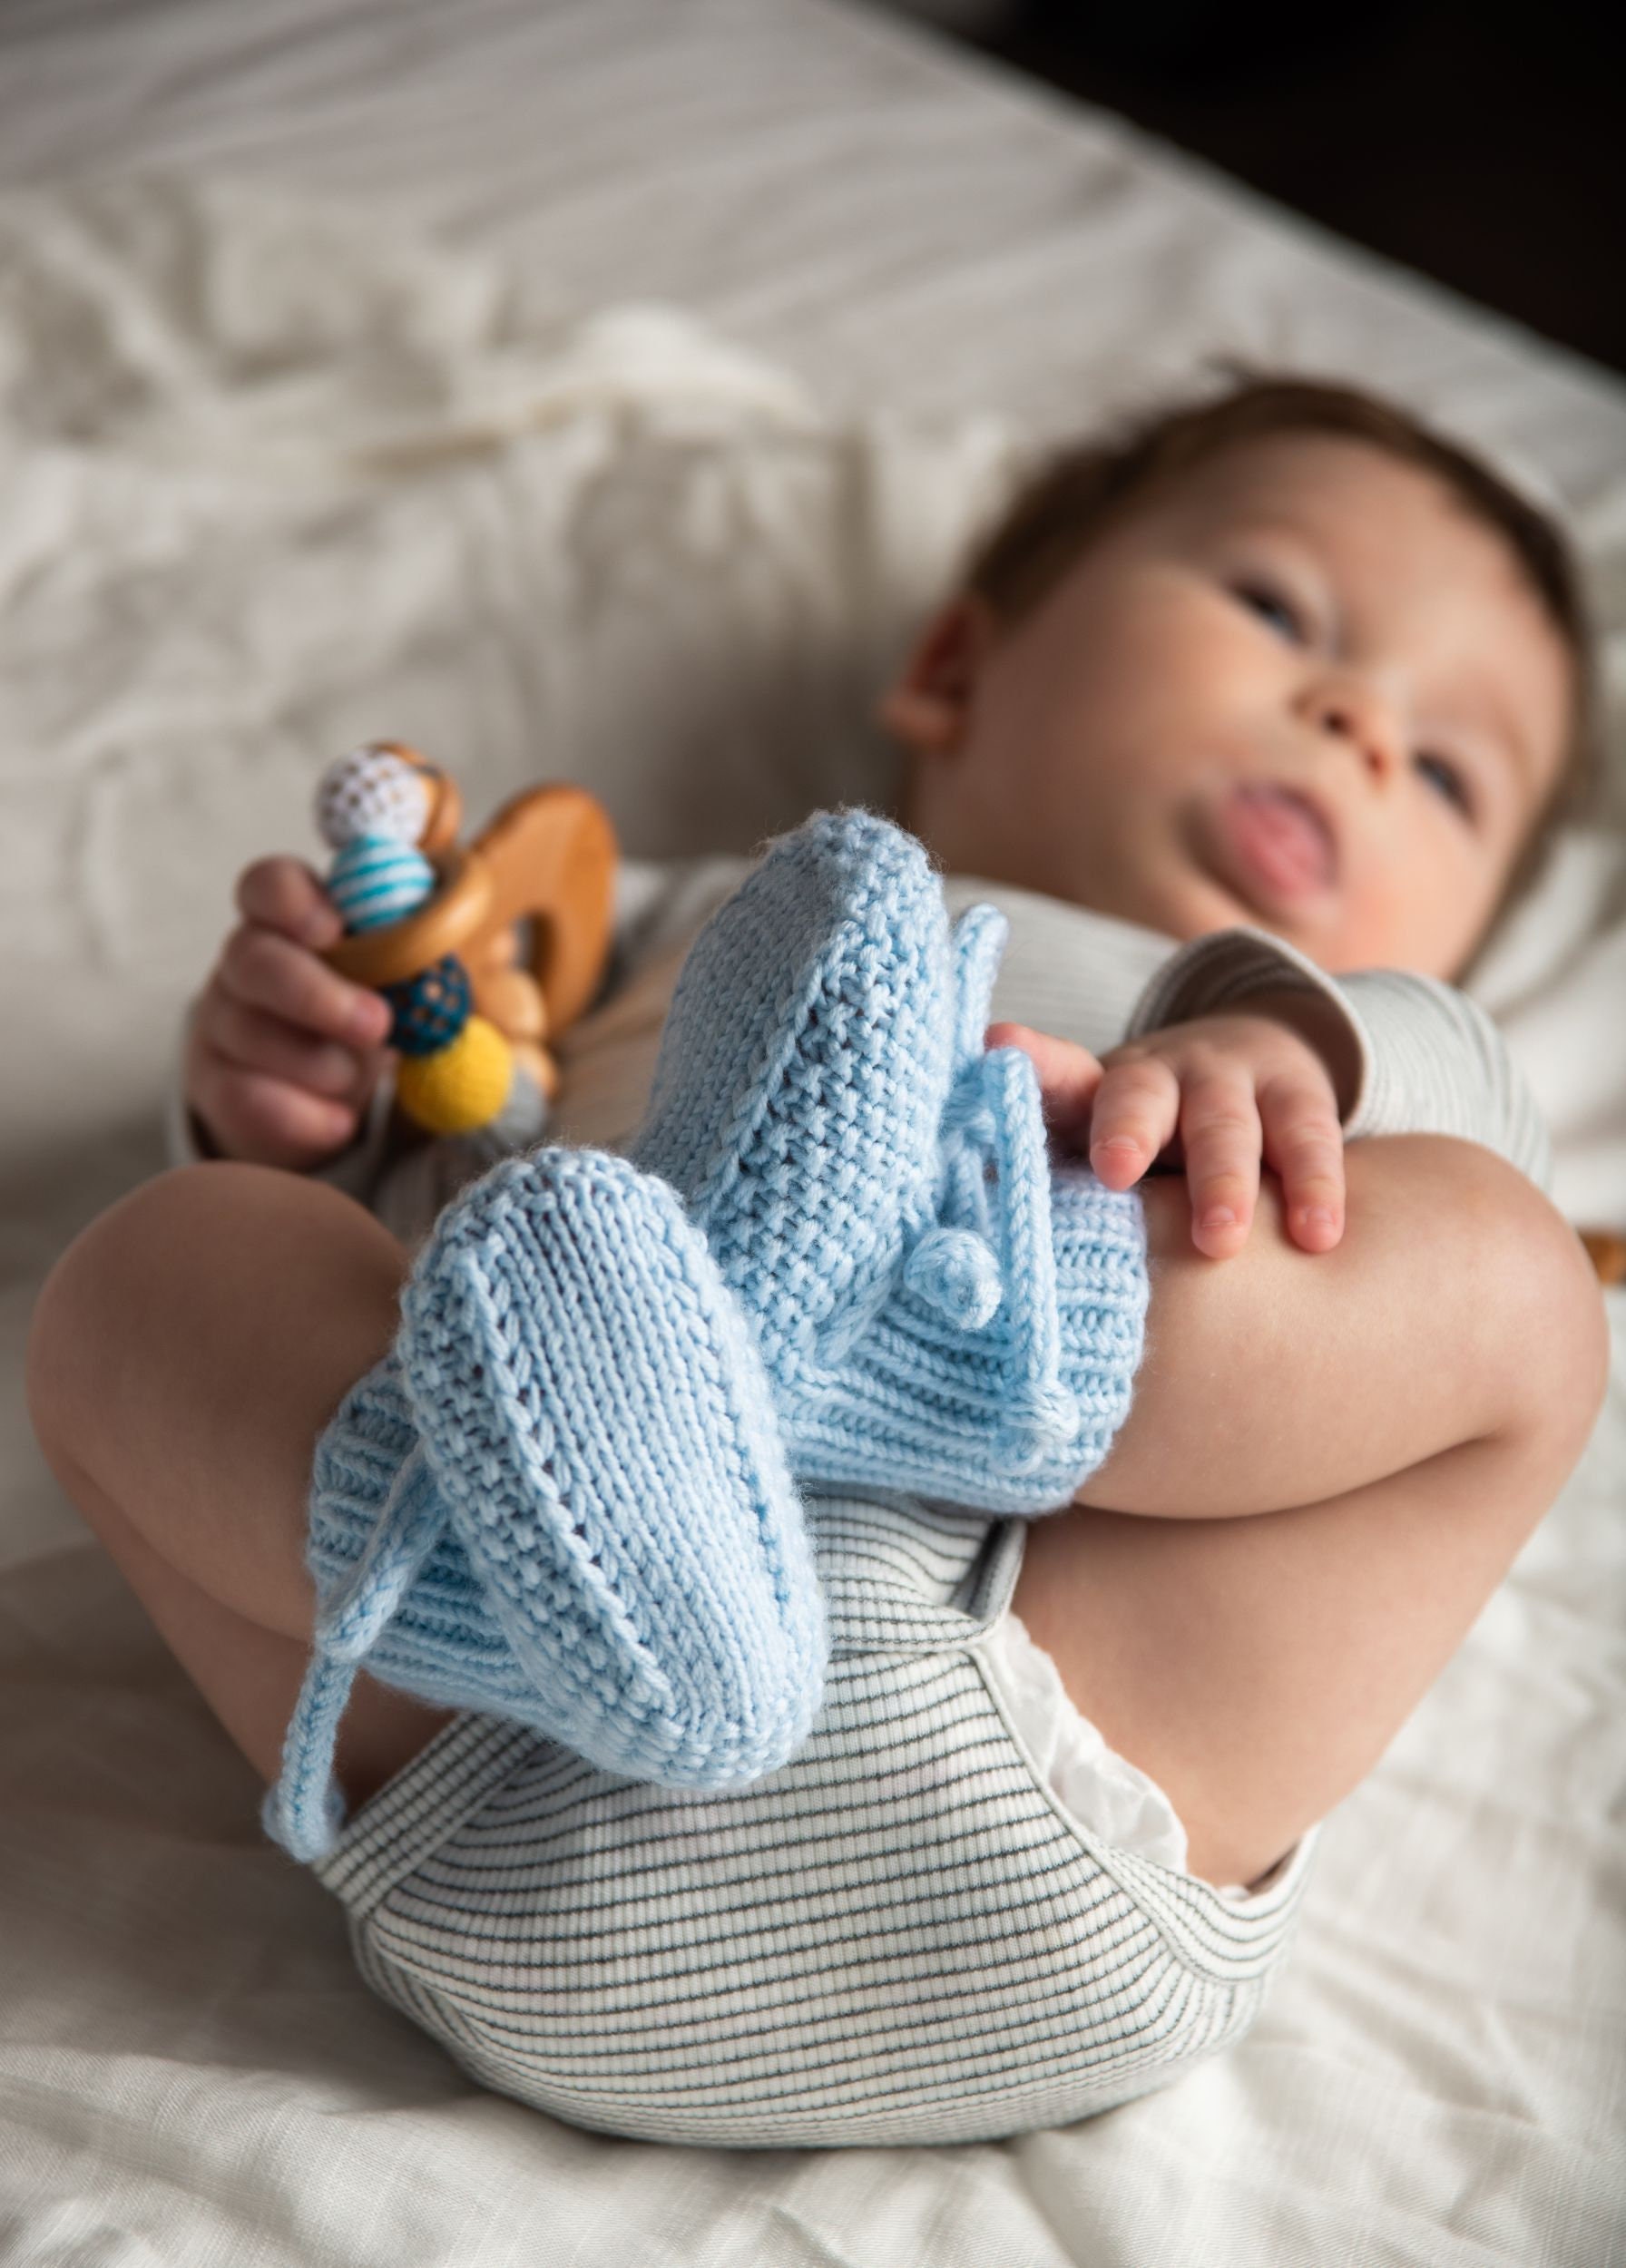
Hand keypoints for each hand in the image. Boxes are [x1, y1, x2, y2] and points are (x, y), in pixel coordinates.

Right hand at [184, 857, 395, 1170]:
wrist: (317, 1092)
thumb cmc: (365, 1013)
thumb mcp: (396, 979)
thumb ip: (420, 953)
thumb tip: (473, 944)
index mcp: (290, 919)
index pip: (269, 884)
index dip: (293, 901)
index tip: (333, 928)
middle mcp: (244, 961)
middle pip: (253, 959)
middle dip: (318, 994)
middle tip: (378, 1025)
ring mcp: (221, 1021)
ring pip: (250, 1033)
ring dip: (320, 1063)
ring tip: (356, 1078)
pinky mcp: (216, 1083)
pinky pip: (250, 1097)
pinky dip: (306, 1115)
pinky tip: (339, 1122)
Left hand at [988, 1004, 1346, 1258]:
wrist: (1251, 1062)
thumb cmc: (1145, 1139)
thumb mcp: (1092, 1147)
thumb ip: (1041, 1184)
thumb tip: (956, 1249)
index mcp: (1092, 1092)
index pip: (1052, 1075)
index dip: (1028, 1065)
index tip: (997, 1049)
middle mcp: (1159, 1077)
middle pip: (1138, 1096)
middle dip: (1127, 1131)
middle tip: (1115, 1172)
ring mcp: (1231, 1082)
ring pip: (1227, 1125)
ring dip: (1224, 1180)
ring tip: (1219, 1240)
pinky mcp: (1298, 1097)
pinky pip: (1309, 1140)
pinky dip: (1316, 1188)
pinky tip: (1319, 1236)